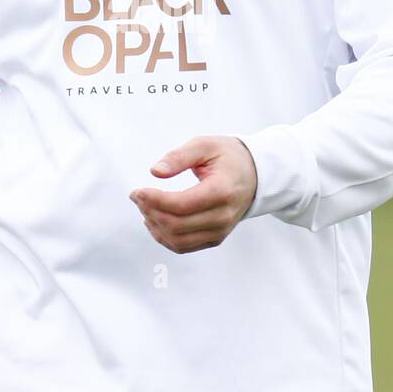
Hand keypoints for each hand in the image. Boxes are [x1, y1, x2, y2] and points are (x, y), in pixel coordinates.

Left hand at [129, 135, 257, 253]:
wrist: (254, 175)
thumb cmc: (228, 157)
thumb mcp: (205, 145)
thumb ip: (179, 156)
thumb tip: (155, 172)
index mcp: (222, 191)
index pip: (181, 205)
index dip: (154, 200)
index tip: (138, 191)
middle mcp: (223, 216)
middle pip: (177, 225)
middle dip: (150, 211)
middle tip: (138, 196)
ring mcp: (220, 231)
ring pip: (178, 240)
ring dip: (155, 226)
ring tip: (145, 207)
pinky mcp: (215, 238)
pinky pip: (183, 246)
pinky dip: (164, 237)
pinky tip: (154, 220)